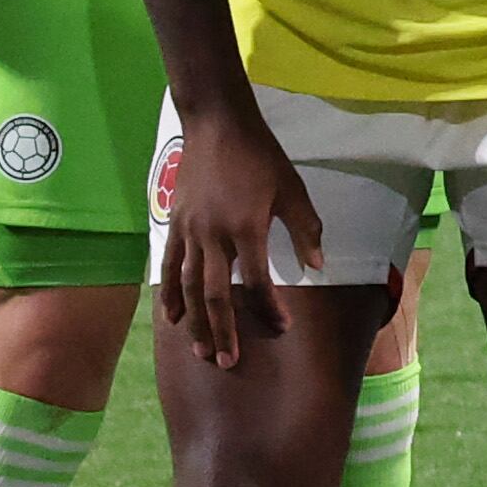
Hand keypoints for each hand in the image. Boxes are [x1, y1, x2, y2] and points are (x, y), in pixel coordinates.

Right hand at [154, 108, 321, 366]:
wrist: (217, 125)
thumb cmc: (261, 156)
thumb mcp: (293, 190)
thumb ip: (305, 230)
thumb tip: (317, 267)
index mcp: (246, 228)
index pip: (256, 281)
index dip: (268, 308)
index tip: (281, 327)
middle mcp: (213, 235)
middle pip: (214, 294)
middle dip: (223, 330)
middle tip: (229, 361)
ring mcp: (189, 231)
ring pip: (187, 286)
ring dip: (195, 321)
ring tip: (202, 350)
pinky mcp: (174, 224)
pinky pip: (169, 267)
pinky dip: (170, 295)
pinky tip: (173, 319)